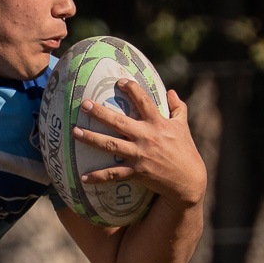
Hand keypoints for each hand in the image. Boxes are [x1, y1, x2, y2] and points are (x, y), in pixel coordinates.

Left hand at [74, 80, 206, 207]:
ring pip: (111, 145)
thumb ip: (178, 107)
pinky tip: (82, 178)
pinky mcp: (137, 172)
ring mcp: (140, 155)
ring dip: (91, 139)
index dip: (132, 89)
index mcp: (158, 123)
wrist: (188, 181)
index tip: (119, 81)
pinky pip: (114, 174)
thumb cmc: (185, 151)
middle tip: (84, 104)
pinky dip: (98, 177)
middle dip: (100, 112)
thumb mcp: (183, 127)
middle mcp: (147, 137)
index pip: (144, 101)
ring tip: (75, 132)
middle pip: (119, 122)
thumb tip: (171, 91)